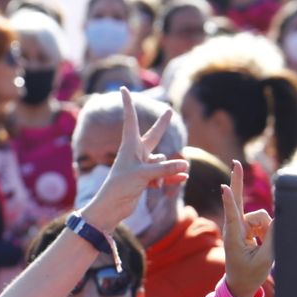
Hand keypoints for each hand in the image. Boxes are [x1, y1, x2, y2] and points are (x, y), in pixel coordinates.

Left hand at [78, 87, 189, 231]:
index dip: (128, 103)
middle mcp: (136, 153)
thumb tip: (185, 165)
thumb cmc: (120, 187)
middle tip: (168, 110)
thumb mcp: (144, 175)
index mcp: (130, 145)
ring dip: (168, 170)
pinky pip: (165, 174)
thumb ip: (165, 168)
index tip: (122, 88)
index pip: (131, 119)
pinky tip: (182, 180)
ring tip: (161, 182)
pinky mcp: (146, 179)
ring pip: (163, 161)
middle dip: (162, 125)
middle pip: (153, 135)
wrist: (111, 208)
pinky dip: (172, 177)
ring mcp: (142, 166)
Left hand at [220, 161, 273, 296]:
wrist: (241, 284)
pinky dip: (267, 230)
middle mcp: (234, 228)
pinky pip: (264, 221)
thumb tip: (278, 218)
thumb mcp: (264, 260)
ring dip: (267, 228)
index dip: (230, 201)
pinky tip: (261, 242)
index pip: (232, 216)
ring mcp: (240, 226)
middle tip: (236, 162)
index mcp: (234, 238)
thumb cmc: (249, 274)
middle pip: (237, 201)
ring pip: (261, 216)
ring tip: (261, 246)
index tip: (224, 187)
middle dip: (238, 180)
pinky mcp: (246, 227)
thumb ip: (272, 239)